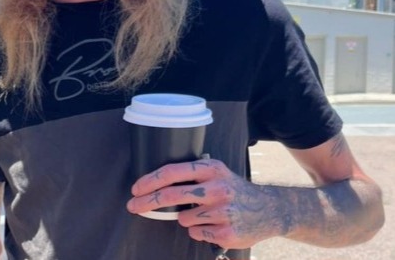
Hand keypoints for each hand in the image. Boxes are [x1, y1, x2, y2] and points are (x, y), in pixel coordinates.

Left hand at [126, 158, 288, 249]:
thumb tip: (156, 182)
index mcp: (211, 169)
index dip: (150, 180)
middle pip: (172, 194)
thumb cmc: (232, 189)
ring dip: (185, 217)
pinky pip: (195, 232)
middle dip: (148, 202)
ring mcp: (222, 211)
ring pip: (183, 217)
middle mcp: (217, 188)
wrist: (268, 209)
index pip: (173, 172)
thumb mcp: (216, 173)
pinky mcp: (226, 233)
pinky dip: (197, 229)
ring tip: (204, 213)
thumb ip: (191, 175)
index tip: (136, 188)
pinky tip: (213, 224)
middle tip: (133, 206)